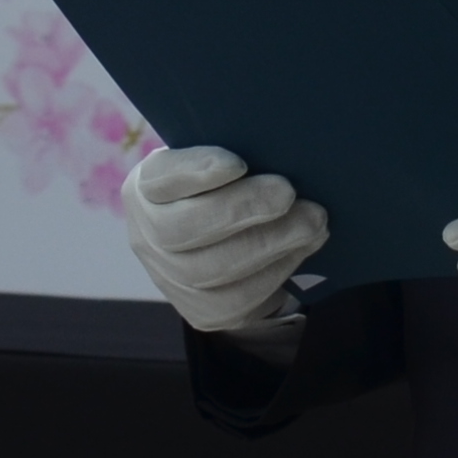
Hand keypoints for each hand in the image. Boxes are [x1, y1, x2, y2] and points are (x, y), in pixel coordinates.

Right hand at [124, 145, 332, 333]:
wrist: (217, 243)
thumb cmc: (221, 186)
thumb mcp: (217, 162)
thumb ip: (235, 150)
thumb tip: (280, 146)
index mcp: (145, 188)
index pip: (161, 178)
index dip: (196, 171)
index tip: (238, 163)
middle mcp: (146, 236)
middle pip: (185, 229)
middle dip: (242, 209)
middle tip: (287, 193)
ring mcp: (170, 279)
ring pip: (214, 269)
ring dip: (270, 244)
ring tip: (312, 222)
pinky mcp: (201, 311)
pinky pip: (238, 298)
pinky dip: (276, 271)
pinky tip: (303, 248)